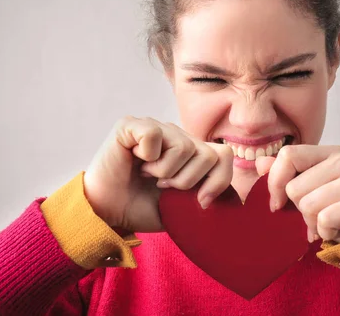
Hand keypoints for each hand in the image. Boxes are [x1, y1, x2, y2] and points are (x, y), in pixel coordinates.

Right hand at [83, 116, 232, 232]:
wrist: (108, 214)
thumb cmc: (143, 207)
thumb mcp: (183, 207)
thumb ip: (207, 195)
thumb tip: (230, 195)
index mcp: (192, 153)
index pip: (225, 155)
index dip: (218, 181)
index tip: (200, 202)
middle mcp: (177, 135)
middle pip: (207, 153)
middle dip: (187, 181)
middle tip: (164, 186)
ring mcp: (156, 127)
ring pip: (183, 146)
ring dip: (164, 172)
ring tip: (148, 175)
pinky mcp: (131, 125)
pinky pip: (154, 136)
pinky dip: (146, 156)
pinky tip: (134, 160)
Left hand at [256, 145, 339, 243]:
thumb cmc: (339, 208)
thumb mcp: (310, 188)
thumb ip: (285, 174)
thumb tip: (260, 164)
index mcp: (329, 151)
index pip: (288, 155)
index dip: (275, 182)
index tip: (278, 202)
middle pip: (295, 188)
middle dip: (300, 210)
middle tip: (317, 216)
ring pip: (309, 205)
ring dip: (314, 223)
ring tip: (329, 223)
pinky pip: (325, 220)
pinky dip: (327, 232)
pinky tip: (338, 229)